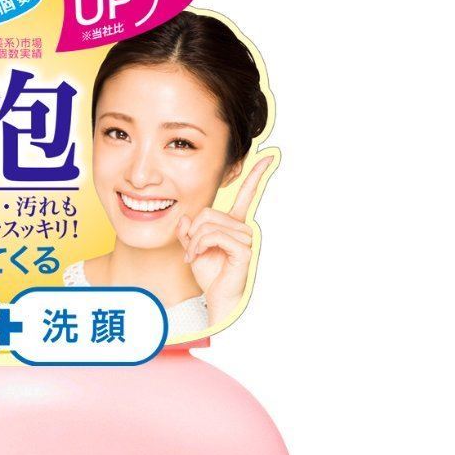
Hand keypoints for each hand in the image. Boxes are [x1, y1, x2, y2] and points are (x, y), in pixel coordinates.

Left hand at [176, 157, 271, 327]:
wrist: (217, 298)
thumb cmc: (210, 276)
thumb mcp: (193, 250)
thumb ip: (188, 233)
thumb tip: (185, 218)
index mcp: (234, 224)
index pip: (247, 195)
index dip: (257, 175)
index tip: (269, 156)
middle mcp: (243, 228)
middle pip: (208, 212)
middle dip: (192, 231)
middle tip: (189, 249)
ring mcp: (245, 237)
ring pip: (208, 224)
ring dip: (193, 241)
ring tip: (191, 256)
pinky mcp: (243, 248)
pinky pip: (214, 235)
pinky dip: (198, 245)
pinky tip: (194, 257)